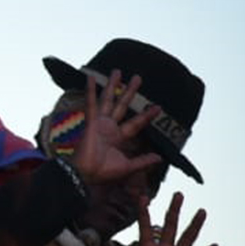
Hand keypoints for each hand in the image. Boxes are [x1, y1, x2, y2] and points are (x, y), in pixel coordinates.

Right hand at [68, 70, 161, 185]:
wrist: (86, 174)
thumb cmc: (103, 172)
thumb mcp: (128, 167)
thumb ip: (143, 160)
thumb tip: (160, 157)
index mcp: (118, 137)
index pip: (136, 123)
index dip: (147, 115)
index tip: (158, 107)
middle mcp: (109, 127)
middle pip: (122, 106)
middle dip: (130, 92)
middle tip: (138, 78)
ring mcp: (99, 123)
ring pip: (108, 100)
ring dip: (113, 86)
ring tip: (118, 71)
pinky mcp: (91, 122)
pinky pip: (91, 104)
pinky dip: (90, 91)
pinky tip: (90, 78)